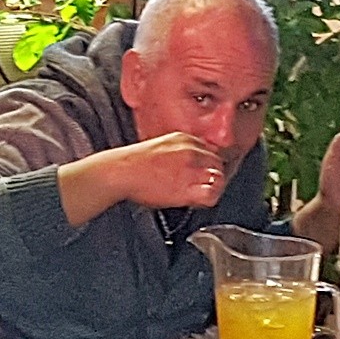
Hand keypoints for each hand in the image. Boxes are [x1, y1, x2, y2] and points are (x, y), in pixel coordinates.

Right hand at [59, 132, 224, 226]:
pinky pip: (212, 194)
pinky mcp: (186, 188)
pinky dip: (210, 198)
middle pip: (218, 163)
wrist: (120, 172)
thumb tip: (185, 162)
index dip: (208, 164)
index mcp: (184, 139)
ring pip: (219, 178)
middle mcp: (191, 151)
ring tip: (201, 193)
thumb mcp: (160, 145)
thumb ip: (177, 150)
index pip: (210, 150)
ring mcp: (190, 169)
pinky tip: (198, 199)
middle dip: (213, 174)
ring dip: (214, 186)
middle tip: (203, 185)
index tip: (203, 172)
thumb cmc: (133, 162)